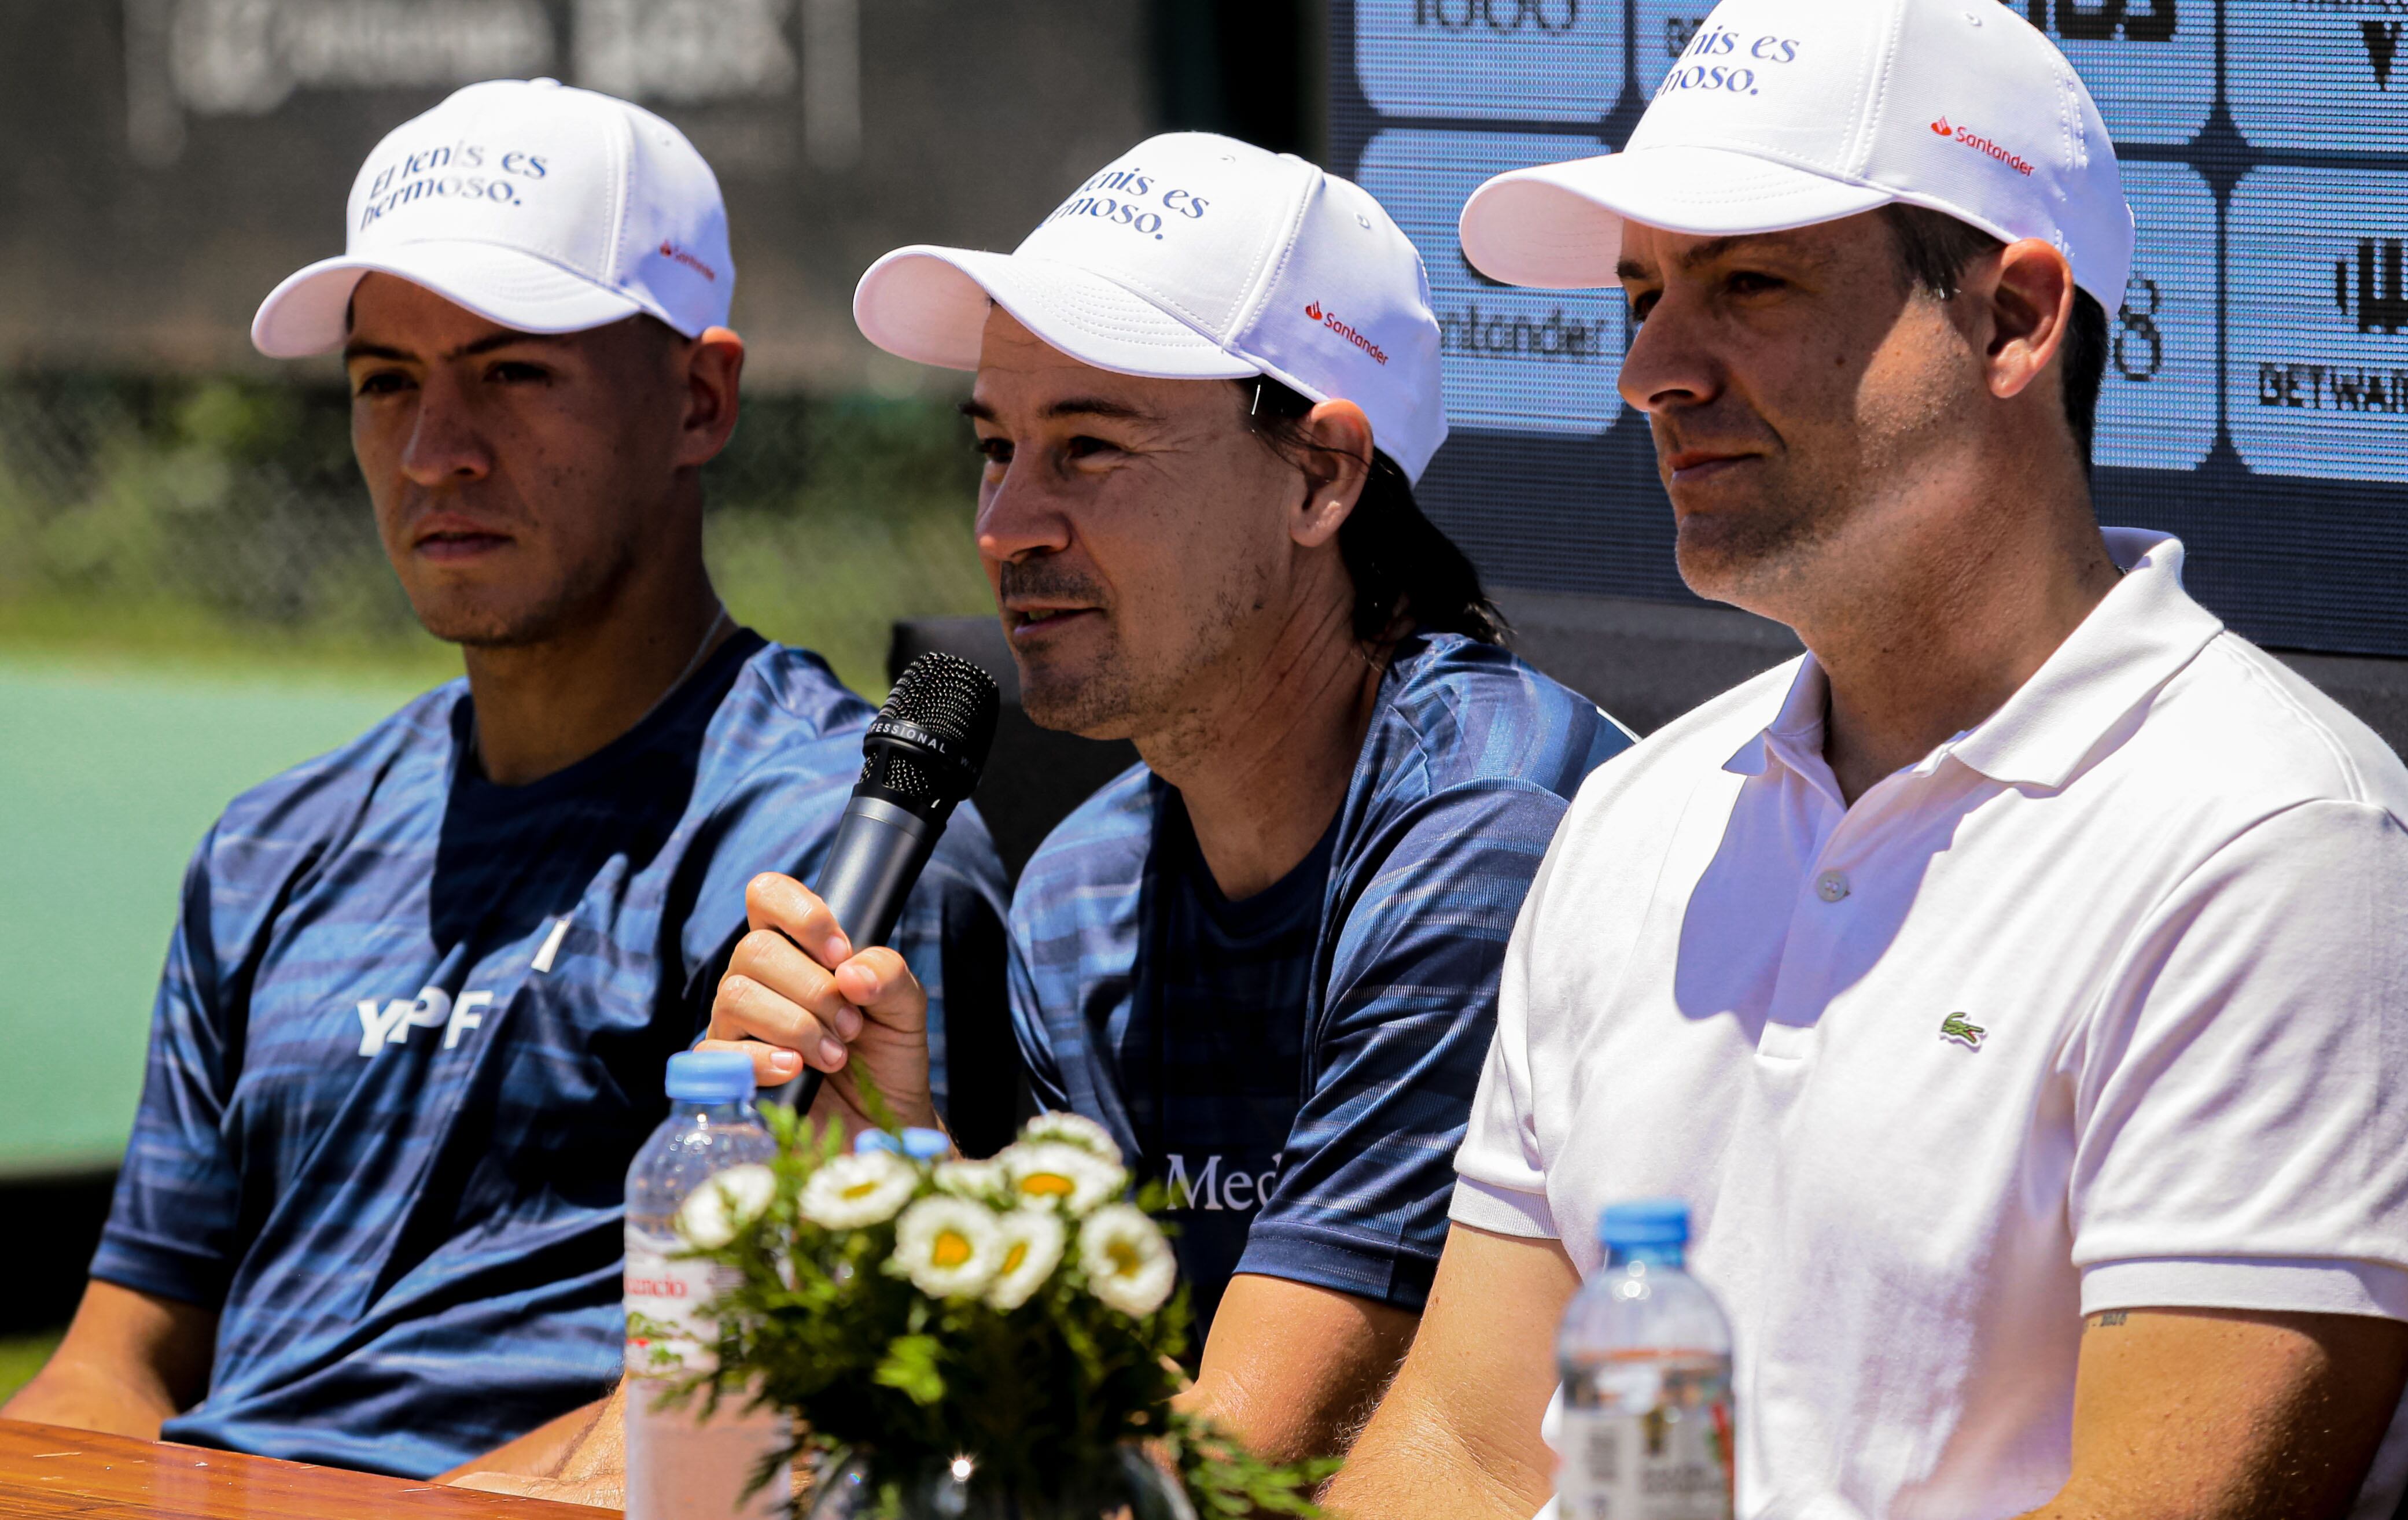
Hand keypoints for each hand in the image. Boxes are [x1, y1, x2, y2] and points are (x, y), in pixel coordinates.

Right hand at [701, 872, 940, 1134]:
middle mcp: (757, 977)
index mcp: (796, 947)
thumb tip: (849, 971)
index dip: (800, 914)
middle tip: (851, 1026)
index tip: (840, 954)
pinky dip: (763, 1059)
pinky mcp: (726, 1068)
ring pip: (736, 996)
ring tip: (835, 1055)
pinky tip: (797, 1070)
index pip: (768, 895)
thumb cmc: (887, 1055)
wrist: (883, 1121)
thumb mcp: (905, 1007)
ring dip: (796, 1025)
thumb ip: (888, 974)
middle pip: (754, 950)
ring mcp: (735, 1022)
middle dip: (813, 989)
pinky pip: (716, 1051)